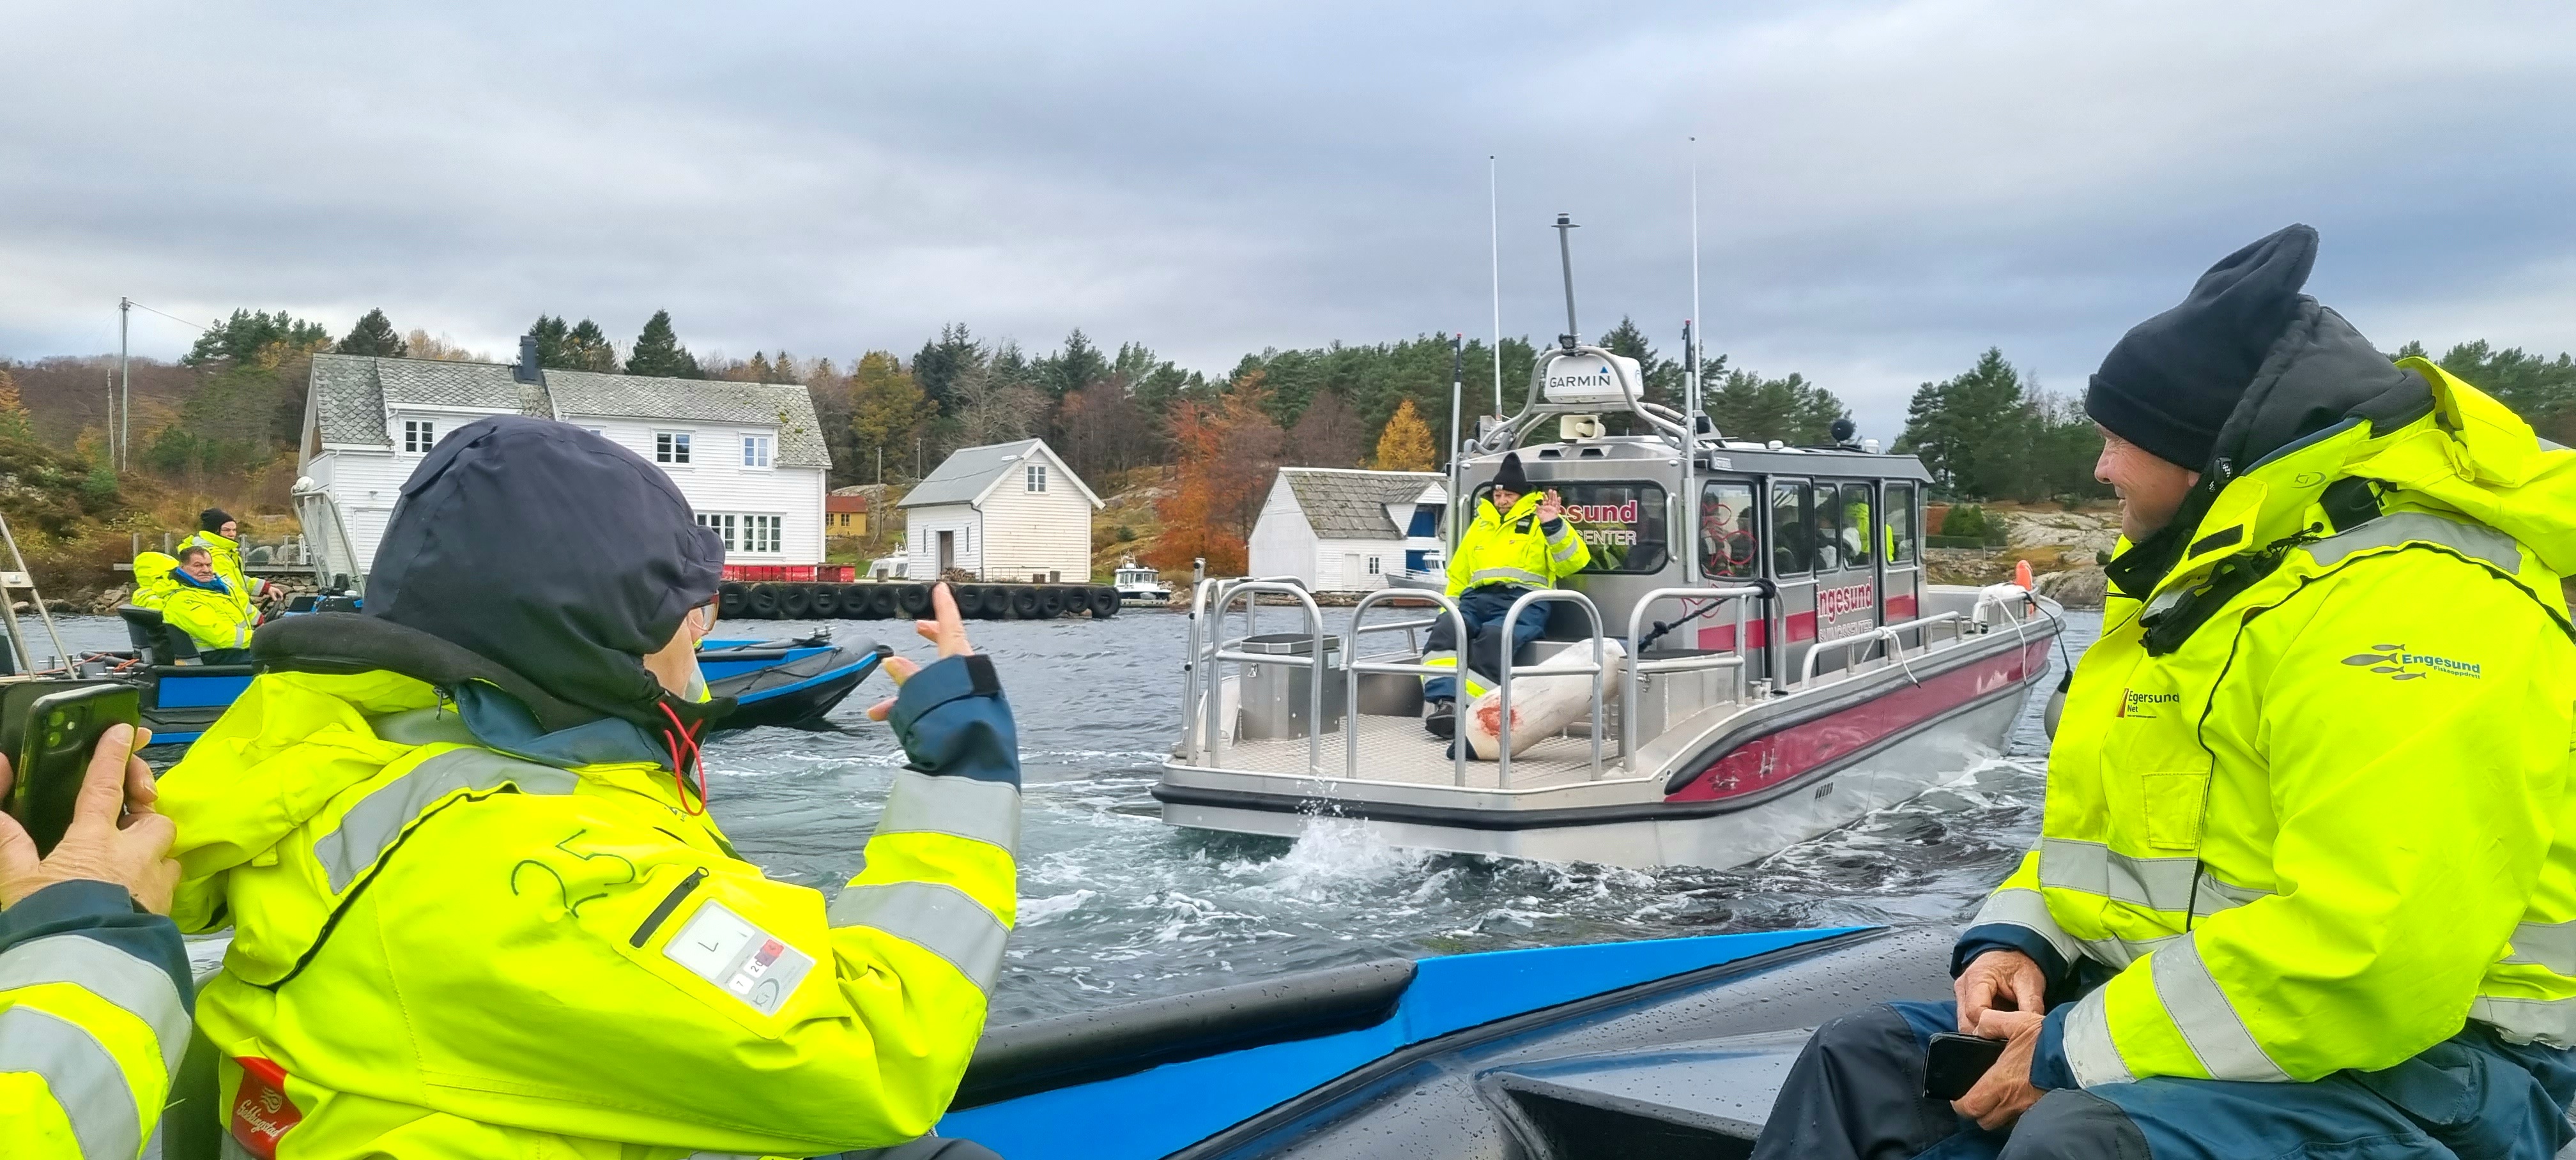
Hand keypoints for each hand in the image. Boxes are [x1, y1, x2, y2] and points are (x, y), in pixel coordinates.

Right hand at [0, 724, 178, 913]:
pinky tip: (138, 895)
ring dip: (155, 853)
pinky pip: (168, 889)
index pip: (103, 787)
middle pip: (156, 820)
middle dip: (147, 814)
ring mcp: (154, 885)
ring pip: (169, 855)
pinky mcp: (165, 914)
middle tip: (130, 815)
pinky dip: (156, 885)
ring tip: (135, 859)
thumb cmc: (49, 922)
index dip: (112, 757)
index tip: (124, 732)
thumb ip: (9, 845)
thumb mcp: (17, 883)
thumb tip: (0, 815)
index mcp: (94, 841)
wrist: (85, 971)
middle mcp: (134, 856)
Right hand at [866, 583, 974, 721]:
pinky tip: (892, 722)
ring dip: (909, 690)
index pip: (952, 625)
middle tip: (919, 628)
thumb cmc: (953, 719)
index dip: (945, 606)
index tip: (941, 589)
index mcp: (960, 660)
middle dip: (933, 637)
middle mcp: (967, 673)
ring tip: (883, 708)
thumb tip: (893, 662)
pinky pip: (940, 703)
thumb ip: (908, 678)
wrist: (974, 754)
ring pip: (938, 682)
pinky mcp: (967, 711)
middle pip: (950, 647)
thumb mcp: (923, 693)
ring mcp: (969, 692)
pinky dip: (916, 710)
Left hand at [1536, 489, 1563, 521]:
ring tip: (1554, 492)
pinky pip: (1558, 505)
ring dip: (1554, 496)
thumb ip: (1537, 509)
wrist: (1549, 524)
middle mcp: (1549, 507)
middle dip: (1550, 495)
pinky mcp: (1556, 510)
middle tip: (1550, 490)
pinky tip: (1559, 498)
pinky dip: (1558, 501)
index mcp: (1545, 507)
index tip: (1543, 493)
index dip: (1544, 496)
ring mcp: (1553, 508)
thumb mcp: (1539, 514)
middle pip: (1550, 499)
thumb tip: (1536, 504)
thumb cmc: (1543, 520)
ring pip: (1554, 501)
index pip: (1545, 500)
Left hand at [1952, 1008, 2045, 1129]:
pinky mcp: (2045, 1110)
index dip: (1961, 1103)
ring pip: (2004, 1122)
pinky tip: (2022, 1097)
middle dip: (1979, 1111)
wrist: (2083, 1053)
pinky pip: (2024, 1119)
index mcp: (2000, 1083)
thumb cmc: (2049, 1039)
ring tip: (2002, 1096)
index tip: (1961, 1096)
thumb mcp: (2017, 1022)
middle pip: (1985, 1120)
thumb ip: (1992, 1023)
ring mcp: (2030, 1109)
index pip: (1969, 1106)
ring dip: (1999, 1113)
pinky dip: (2018, 1112)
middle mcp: (2013, 1102)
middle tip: (1980, 1096)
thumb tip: (1979, 1028)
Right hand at [1954, 949, 2045, 1032]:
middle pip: (1966, 1023)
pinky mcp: (1965, 1000)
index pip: (1974, 1013)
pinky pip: (1969, 1021)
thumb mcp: (2031, 982)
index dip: (1991, 1027)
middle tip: (2008, 1037)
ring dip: (1984, 1031)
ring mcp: (1962, 994)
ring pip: (1965, 1025)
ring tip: (2005, 1030)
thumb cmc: (2020, 963)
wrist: (2014, 952)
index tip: (2009, 1033)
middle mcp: (1963, 986)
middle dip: (1986, 1033)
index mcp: (1976, 977)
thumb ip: (2031, 1007)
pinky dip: (1983, 1027)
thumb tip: (2032, 1031)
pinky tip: (1999, 1025)